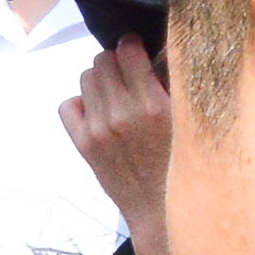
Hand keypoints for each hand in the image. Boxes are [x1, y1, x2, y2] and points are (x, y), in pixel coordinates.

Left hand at [65, 40, 178, 254]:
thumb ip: (173, 84)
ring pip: (85, 77)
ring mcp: (99, 129)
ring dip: (99, 79)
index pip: (127, 50)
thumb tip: (160, 47)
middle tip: (127, 74)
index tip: (137, 50)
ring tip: (115, 93)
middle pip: (102, 60)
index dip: (132, 45)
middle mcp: (121, 114)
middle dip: (115, 61)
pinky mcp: (84, 145)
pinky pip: (67, 105)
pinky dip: (80, 102)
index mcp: (152, 105)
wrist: (160, 209)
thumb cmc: (181, 162)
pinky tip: (97, 111)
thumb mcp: (187, 120)